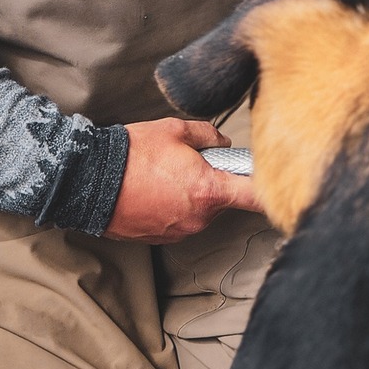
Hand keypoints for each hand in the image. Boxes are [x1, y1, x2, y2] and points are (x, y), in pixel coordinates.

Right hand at [104, 117, 259, 243]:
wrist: (91, 181)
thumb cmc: (132, 155)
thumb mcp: (174, 130)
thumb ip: (208, 135)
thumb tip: (223, 143)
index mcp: (209, 190)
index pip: (255, 197)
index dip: (270, 190)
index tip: (277, 184)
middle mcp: (199, 218)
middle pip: (224, 200)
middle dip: (215, 180)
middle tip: (192, 162)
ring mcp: (180, 232)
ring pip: (201, 210)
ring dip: (193, 194)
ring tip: (166, 175)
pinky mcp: (162, 239)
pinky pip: (181, 220)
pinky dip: (174, 206)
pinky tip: (155, 189)